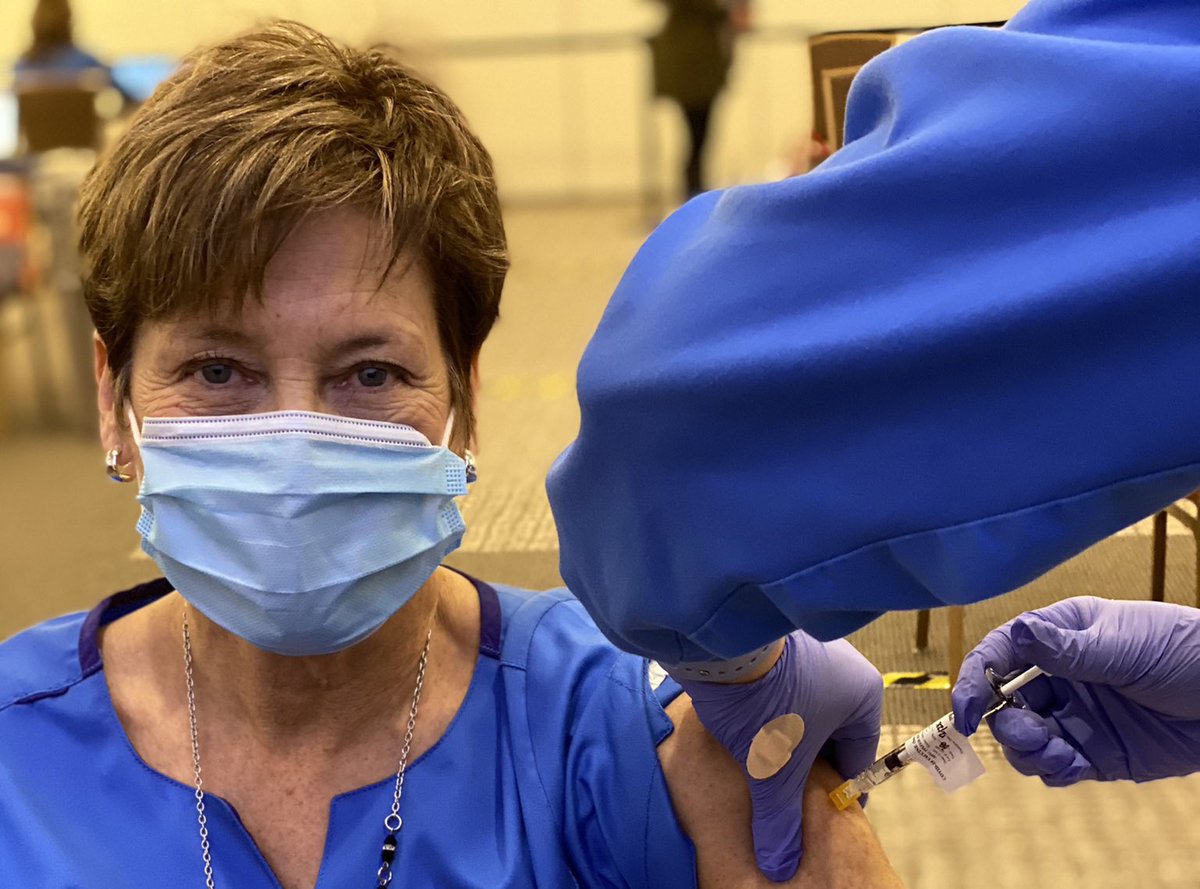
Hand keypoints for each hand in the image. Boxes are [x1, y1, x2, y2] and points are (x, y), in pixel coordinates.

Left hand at [672, 632, 882, 881]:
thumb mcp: (774, 769)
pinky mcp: (777, 642)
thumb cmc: (766, 702)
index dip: (837, 790)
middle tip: (787, 794)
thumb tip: (780, 865)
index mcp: (862, 694)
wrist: (720, 642)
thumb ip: (781, 820)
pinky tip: (747, 730)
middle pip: (829, 732)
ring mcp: (810, 649)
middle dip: (807, 764)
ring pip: (802, 710)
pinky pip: (780, 688)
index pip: (858, 756)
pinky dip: (768, 711)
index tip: (820, 815)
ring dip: (784, 736)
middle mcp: (844, 667)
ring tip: (762, 765)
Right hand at [952, 596, 1199, 783]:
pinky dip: (1051, 770)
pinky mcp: (1095, 753)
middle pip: (1003, 701)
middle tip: (1026, 733)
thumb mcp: (1125, 645)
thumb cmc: (1184, 651)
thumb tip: (1018, 633)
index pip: (1000, 654)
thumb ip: (1069, 649)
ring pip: (1024, 738)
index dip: (975, 680)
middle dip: (1003, 721)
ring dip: (1026, 749)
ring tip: (1055, 752)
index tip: (966, 710)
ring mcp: (1075, 716)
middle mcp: (1058, 676)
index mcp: (1059, 637)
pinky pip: (1055, 766)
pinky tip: (1070, 765)